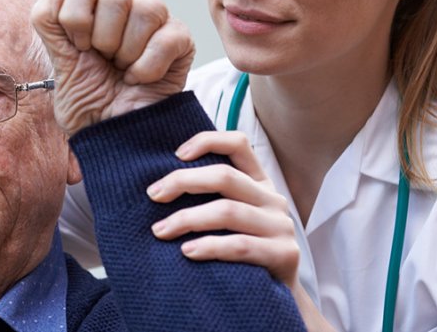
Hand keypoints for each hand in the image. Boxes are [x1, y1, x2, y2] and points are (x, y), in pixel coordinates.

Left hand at [30, 0, 194, 134]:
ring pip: (146, 7)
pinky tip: (139, 78)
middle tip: (102, 59)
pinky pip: (166, 38)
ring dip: (126, 51)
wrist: (113, 134)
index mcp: (92, 0)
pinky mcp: (181, 39)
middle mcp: (125, 1)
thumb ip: (48, 16)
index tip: (78, 46)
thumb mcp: (56, 58)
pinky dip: (147, 68)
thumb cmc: (87, 96)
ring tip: (121, 68)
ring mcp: (156, 18)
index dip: (76, 15)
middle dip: (102, 36)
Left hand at [146, 130, 299, 287]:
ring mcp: (280, 226)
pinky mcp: (283, 254)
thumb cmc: (241, 252)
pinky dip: (210, 247)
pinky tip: (187, 252)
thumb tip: (159, 184)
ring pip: (228, 211)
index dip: (207, 141)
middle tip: (153, 195)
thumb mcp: (230, 218)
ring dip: (188, 219)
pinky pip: (240, 246)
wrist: (275, 296)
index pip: (238, 144)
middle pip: (225, 176)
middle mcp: (272, 199)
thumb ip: (210, 197)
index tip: (176, 154)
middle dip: (183, 182)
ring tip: (160, 230)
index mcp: (259, 183)